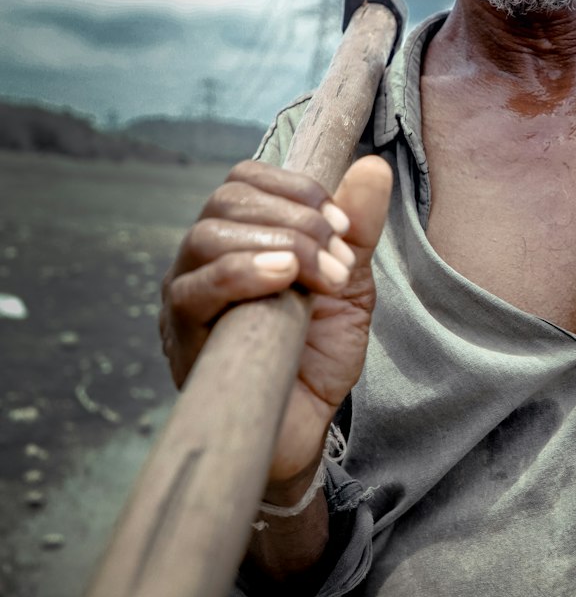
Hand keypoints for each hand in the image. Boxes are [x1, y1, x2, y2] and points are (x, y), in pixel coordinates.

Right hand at [160, 155, 392, 498]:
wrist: (304, 429)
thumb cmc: (316, 354)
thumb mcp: (349, 283)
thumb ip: (358, 228)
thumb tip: (373, 167)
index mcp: (238, 239)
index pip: (244, 181)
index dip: (295, 189)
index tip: (342, 223)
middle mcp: (202, 261)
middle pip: (225, 202)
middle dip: (295, 219)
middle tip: (339, 258)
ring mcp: (185, 297)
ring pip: (207, 237)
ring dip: (279, 244)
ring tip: (323, 275)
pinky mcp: (182, 337)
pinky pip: (196, 290)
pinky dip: (243, 273)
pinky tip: (284, 279)